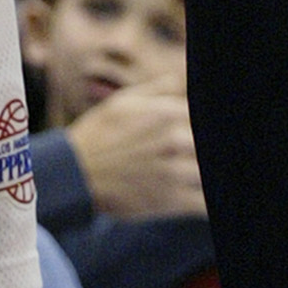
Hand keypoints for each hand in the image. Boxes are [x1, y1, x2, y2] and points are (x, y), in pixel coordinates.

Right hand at [68, 85, 206, 218]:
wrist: (74, 174)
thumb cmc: (98, 135)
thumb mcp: (123, 102)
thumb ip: (158, 90)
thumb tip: (181, 80)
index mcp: (166, 113)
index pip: (206, 116)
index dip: (204, 126)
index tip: (195, 138)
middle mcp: (174, 140)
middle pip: (214, 145)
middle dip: (207, 150)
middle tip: (194, 155)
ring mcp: (174, 172)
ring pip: (212, 174)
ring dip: (209, 176)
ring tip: (197, 176)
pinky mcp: (171, 201)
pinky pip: (206, 206)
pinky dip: (210, 206)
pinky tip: (205, 201)